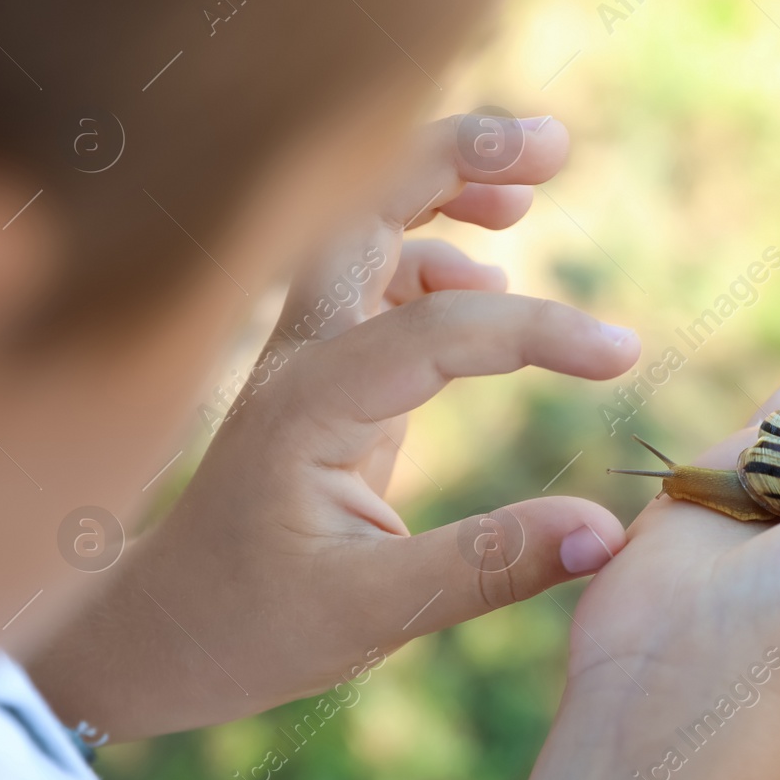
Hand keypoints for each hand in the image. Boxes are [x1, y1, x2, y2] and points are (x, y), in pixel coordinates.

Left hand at [25, 115, 641, 739]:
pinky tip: (487, 278)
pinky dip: (435, 256)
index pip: (441, 327)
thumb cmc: (248, 628)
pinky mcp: (324, 376)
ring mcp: (308, 356)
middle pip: (367, 207)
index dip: (540, 330)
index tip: (622, 356)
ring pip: (368, 228)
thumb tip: (605, 536)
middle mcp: (303, 355)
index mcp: (311, 403)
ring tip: (531, 189)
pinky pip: (379, 281)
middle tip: (553, 144)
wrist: (156, 636)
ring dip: (444, 189)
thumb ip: (490, 566)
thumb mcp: (373, 613)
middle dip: (459, 158)